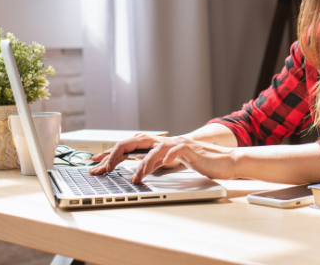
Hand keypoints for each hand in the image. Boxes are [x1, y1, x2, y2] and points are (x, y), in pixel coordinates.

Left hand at [90, 135, 239, 183]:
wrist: (225, 161)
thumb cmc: (199, 163)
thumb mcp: (171, 164)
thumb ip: (155, 164)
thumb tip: (136, 172)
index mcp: (158, 145)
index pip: (129, 145)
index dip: (110, 153)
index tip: (94, 163)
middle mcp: (164, 141)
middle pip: (133, 141)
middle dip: (114, 154)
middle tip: (101, 169)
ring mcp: (176, 144)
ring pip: (150, 148)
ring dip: (139, 164)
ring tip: (133, 178)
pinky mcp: (188, 149)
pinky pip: (172, 152)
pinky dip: (162, 159)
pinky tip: (155, 168)